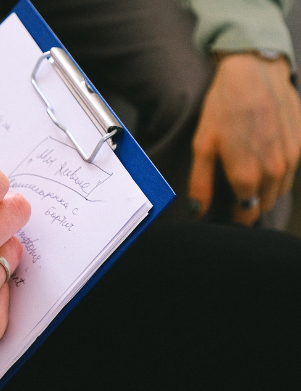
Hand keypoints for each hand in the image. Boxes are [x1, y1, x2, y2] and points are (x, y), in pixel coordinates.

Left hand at [189, 53, 300, 224]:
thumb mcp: (203, 146)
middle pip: (263, 205)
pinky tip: (262, 163)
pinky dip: (277, 176)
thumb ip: (201, 183)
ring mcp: (292, 159)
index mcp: (247, 176)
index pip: (244, 214)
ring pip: (279, 192)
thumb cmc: (223, 108)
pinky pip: (290, 174)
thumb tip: (198, 212)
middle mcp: (274, 172)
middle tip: (232, 198)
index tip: (223, 214)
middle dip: (249, 206)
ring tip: (246, 182)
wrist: (255, 73)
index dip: (233, 217)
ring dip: (265, 192)